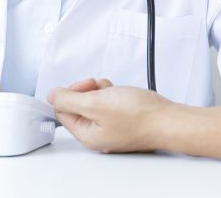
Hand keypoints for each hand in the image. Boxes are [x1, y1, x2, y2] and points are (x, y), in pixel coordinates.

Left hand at [47, 80, 174, 152]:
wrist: (168, 119)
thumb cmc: (139, 116)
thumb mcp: (96, 103)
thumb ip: (69, 99)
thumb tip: (52, 95)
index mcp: (87, 135)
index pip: (63, 110)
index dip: (72, 93)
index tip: (86, 86)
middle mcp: (98, 135)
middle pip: (79, 105)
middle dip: (89, 91)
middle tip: (101, 88)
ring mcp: (112, 128)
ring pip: (95, 102)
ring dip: (103, 91)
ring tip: (117, 93)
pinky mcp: (124, 121)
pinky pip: (110, 103)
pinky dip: (115, 94)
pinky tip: (125, 95)